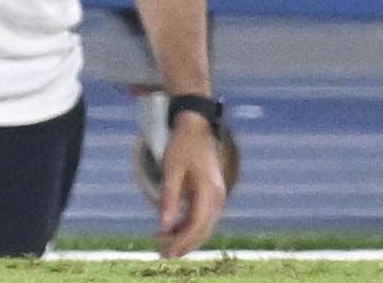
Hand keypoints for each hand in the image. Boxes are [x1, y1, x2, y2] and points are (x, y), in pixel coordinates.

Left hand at [155, 113, 229, 256]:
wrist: (197, 127)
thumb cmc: (182, 145)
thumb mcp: (171, 170)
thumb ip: (169, 198)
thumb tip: (164, 226)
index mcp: (209, 192)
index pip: (197, 226)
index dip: (182, 242)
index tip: (166, 252)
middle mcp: (218, 197)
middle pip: (203, 230)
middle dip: (184, 244)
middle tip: (163, 254)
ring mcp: (218, 196)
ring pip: (205, 225)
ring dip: (186, 236)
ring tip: (163, 242)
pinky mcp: (213, 193)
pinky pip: (203, 216)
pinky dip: (189, 225)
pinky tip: (173, 227)